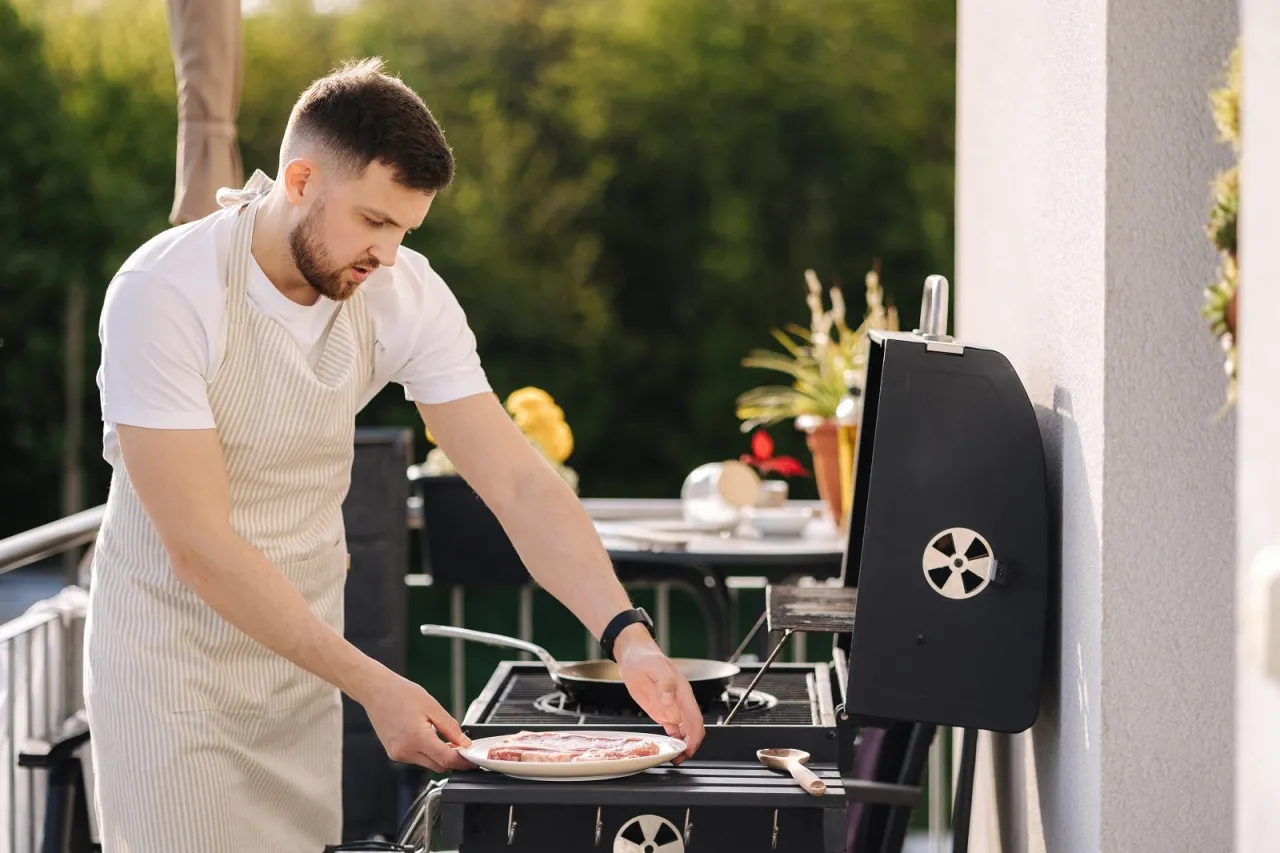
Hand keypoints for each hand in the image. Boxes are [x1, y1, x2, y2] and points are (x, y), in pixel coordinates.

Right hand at [362, 670, 474, 772]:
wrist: (376, 690)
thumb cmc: (400, 693)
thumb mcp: (433, 707)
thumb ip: (450, 728)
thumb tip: (464, 743)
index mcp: (417, 738)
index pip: (446, 760)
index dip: (463, 761)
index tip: (472, 759)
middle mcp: (406, 751)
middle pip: (438, 766)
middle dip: (452, 760)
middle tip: (462, 747)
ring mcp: (398, 754)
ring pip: (427, 763)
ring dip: (438, 756)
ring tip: (443, 737)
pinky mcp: (393, 753)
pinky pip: (416, 758)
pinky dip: (426, 752)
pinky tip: (428, 737)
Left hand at [614, 626, 705, 763]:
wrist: (634, 657)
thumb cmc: (645, 658)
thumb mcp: (655, 666)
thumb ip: (665, 682)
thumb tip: (669, 700)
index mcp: (683, 693)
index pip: (695, 718)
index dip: (695, 735)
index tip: (690, 748)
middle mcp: (680, 703)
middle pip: (693, 728)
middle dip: (691, 745)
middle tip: (680, 759)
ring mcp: (672, 708)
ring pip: (685, 732)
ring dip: (683, 746)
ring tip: (675, 759)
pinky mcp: (662, 713)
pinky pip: (673, 730)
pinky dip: (674, 741)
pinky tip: (669, 749)